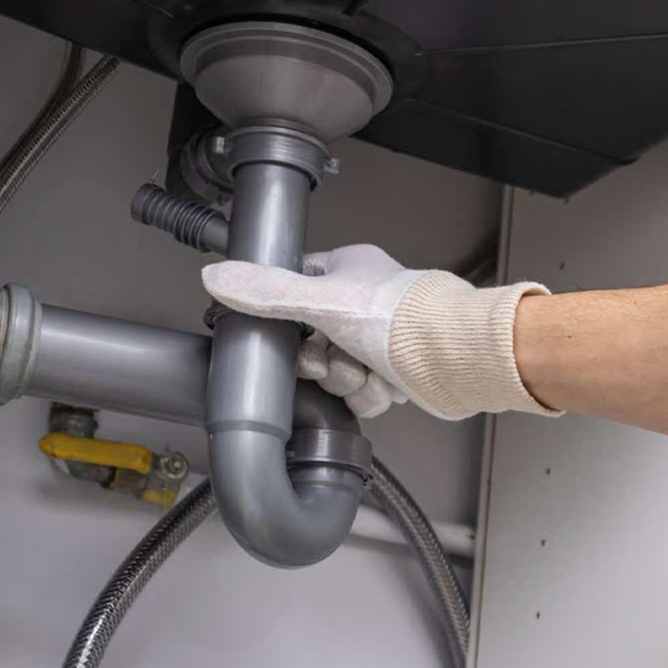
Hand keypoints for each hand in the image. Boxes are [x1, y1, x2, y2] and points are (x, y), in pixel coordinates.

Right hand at [202, 243, 556, 420]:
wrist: (451, 357)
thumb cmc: (401, 318)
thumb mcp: (318, 300)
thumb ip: (266, 292)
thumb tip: (216, 278)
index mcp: (348, 271)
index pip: (295, 290)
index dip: (286, 320)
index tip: (286, 336)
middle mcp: (366, 302)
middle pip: (313, 342)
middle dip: (321, 362)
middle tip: (332, 360)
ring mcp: (382, 339)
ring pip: (338, 372)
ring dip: (348, 381)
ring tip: (366, 370)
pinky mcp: (397, 372)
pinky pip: (364, 394)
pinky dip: (372, 396)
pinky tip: (385, 385)